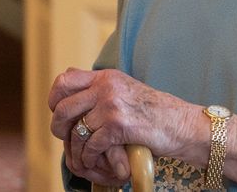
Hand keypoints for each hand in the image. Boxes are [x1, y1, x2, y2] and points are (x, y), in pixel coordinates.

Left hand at [48, 68, 204, 182]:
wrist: (182, 124)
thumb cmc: (155, 112)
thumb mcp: (126, 90)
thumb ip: (102, 90)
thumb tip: (73, 98)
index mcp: (106, 76)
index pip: (65, 79)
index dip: (55, 98)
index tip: (59, 112)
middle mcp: (107, 87)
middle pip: (63, 107)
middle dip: (59, 128)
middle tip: (65, 138)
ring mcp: (112, 105)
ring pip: (75, 130)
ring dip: (75, 148)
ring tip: (82, 155)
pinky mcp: (119, 125)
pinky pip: (90, 145)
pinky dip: (89, 157)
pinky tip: (95, 160)